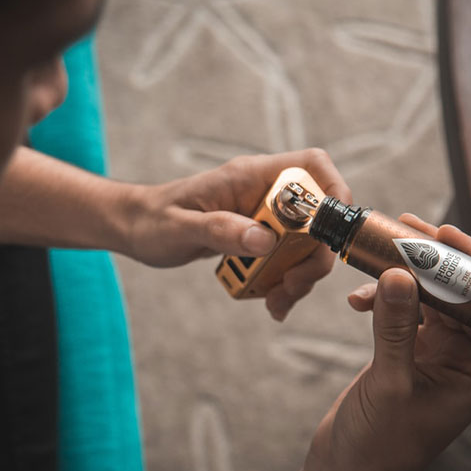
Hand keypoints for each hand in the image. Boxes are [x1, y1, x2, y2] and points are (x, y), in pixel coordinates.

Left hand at [123, 149, 350, 320]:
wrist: (136, 229)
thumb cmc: (152, 220)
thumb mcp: (180, 228)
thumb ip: (221, 230)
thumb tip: (266, 240)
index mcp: (251, 175)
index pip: (312, 166)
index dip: (335, 191)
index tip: (331, 233)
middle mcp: (265, 192)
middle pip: (319, 217)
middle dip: (314, 257)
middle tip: (292, 288)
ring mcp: (265, 216)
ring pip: (308, 244)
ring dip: (300, 277)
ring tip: (276, 304)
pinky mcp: (260, 238)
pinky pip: (289, 260)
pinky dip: (285, 284)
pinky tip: (269, 302)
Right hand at [262, 215, 470, 470]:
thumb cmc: (380, 444)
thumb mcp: (391, 382)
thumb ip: (396, 326)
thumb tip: (397, 273)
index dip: (467, 264)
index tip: (444, 232)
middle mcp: (462, 359)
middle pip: (456, 294)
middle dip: (430, 261)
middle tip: (405, 229)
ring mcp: (434, 356)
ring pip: (426, 299)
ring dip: (402, 277)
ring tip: (376, 254)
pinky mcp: (407, 355)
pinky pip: (402, 313)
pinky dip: (382, 300)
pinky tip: (358, 299)